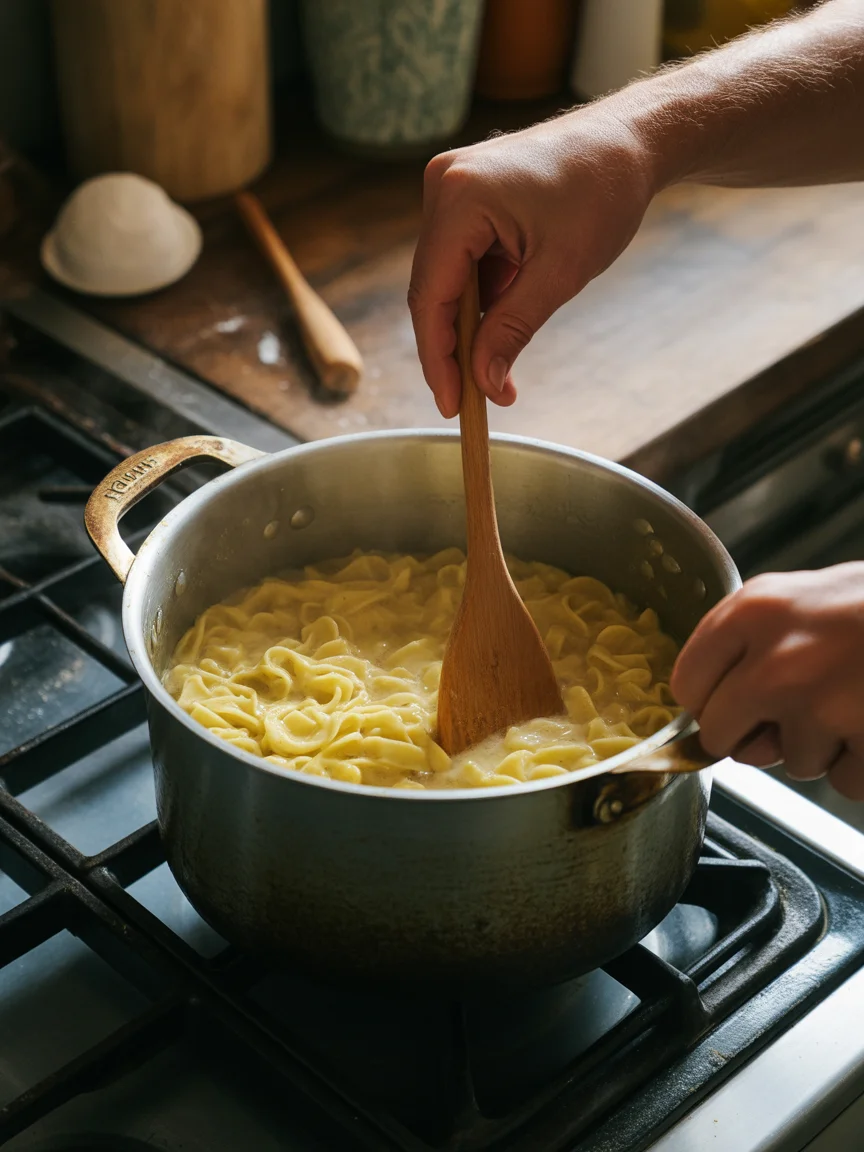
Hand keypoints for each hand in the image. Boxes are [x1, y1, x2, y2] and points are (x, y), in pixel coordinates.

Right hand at [408, 108, 656, 416]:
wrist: (632, 140)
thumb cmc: (604, 193)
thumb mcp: (560, 274)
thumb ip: (513, 330)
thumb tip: (483, 382)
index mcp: (460, 199)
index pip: (431, 296)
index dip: (438, 358)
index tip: (453, 405)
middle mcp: (443, 186)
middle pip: (432, 290)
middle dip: (454, 349)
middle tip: (474, 399)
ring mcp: (451, 187)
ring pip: (447, 279)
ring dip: (470, 326)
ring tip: (499, 371)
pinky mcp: (466, 194)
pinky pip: (462, 260)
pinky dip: (481, 298)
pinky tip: (504, 324)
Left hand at [670, 564, 863, 799]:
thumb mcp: (802, 595)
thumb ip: (751, 643)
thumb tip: (719, 708)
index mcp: (752, 612)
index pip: (686, 684)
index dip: (708, 699)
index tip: (726, 701)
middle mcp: (777, 661)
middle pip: (721, 734)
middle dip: (753, 733)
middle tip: (793, 709)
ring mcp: (822, 707)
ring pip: (792, 761)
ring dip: (821, 745)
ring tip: (855, 697)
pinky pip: (846, 782)